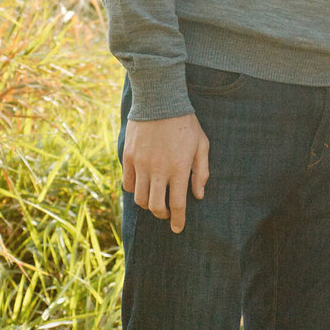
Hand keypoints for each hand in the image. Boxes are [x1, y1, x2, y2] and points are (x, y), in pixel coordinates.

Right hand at [122, 113, 208, 233]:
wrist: (159, 100)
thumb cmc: (185, 122)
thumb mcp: (201, 144)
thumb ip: (201, 171)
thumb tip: (198, 195)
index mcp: (179, 169)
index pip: (178, 205)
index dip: (178, 221)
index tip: (178, 229)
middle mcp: (159, 171)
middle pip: (156, 207)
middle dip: (163, 215)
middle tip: (167, 214)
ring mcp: (141, 164)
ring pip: (140, 199)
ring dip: (148, 204)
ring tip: (154, 199)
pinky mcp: (129, 157)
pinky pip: (128, 183)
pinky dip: (135, 190)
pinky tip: (142, 186)